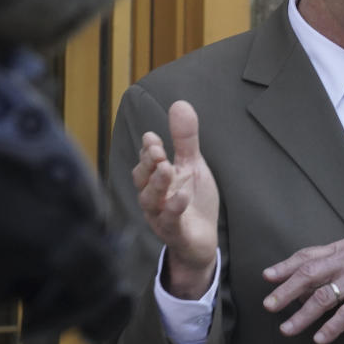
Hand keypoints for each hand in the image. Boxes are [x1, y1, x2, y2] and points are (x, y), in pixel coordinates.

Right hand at [132, 100, 218, 298]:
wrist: (202, 240)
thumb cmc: (192, 201)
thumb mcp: (192, 166)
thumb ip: (185, 139)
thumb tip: (179, 104)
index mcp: (156, 180)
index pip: (146, 162)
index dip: (148, 150)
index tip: (153, 137)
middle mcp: (154, 197)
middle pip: (142, 180)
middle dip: (148, 165)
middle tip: (158, 151)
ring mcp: (161, 216)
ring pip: (150, 201)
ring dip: (158, 184)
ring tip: (168, 169)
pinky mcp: (175, 233)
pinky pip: (170, 221)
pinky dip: (175, 207)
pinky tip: (184, 195)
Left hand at [262, 238, 343, 343]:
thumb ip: (335, 263)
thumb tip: (307, 279)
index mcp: (343, 247)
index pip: (307, 255)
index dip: (285, 266)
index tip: (268, 277)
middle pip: (309, 274)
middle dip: (285, 290)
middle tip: (269, 304)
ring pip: (323, 296)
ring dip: (301, 315)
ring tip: (288, 328)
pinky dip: (331, 327)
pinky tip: (320, 338)